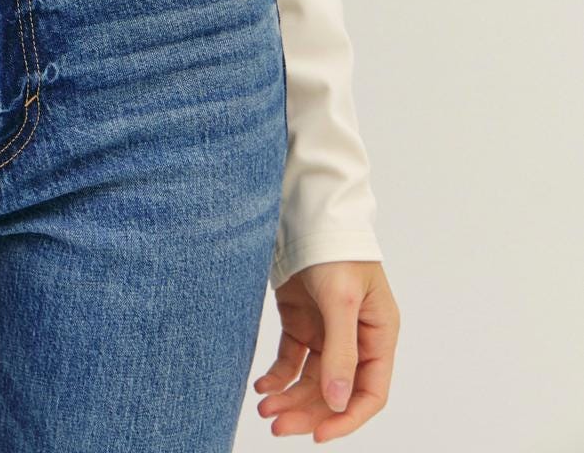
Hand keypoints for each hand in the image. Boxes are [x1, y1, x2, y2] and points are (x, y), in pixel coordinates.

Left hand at [254, 259, 399, 438]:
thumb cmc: (335, 249)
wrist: (304, 211)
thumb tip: (338, 402)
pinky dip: (278, 376)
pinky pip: (291, 360)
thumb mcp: (342, 300)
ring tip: (265, 407)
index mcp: (378, 334)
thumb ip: (341, 351)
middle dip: (308, 411)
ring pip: (311, 379)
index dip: (346, 417)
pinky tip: (263, 387)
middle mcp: (355, 337)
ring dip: (290, 397)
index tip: (319, 435)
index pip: (370, 391)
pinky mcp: (301, 321)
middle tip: (277, 425)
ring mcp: (327, 330)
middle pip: (335, 391)